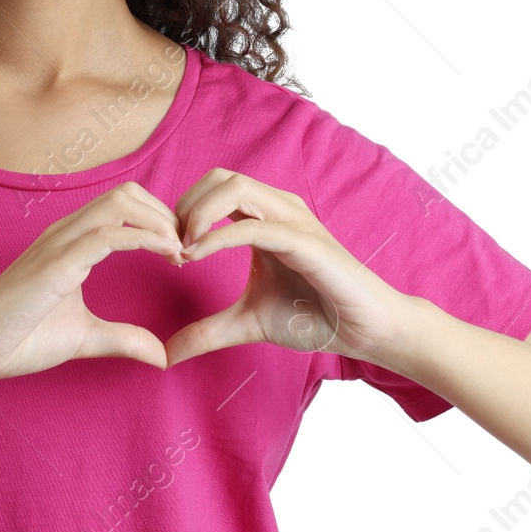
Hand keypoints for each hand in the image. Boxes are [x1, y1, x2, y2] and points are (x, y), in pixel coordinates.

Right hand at [0, 182, 184, 385]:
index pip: (124, 206)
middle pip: (128, 193)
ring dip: (161, 222)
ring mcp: (59, 244)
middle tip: (187, 250)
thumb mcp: (84, 338)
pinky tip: (167, 255)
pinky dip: (146, 239)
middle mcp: (65, 233)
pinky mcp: (56, 265)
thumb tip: (161, 355)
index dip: (159, 221)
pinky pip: (109, 235)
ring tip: (180, 252)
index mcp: (70, 242)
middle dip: (166, 214)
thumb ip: (123, 339)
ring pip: (121, 204)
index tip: (181, 254)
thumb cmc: (17, 339)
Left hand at [163, 167, 419, 368]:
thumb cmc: (315, 317)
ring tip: (181, 249)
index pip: (214, 188)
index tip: (166, 251)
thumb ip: (207, 332)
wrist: (364, 330)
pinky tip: (195, 257)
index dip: (183, 211)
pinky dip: (218, 237)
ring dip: (198, 213)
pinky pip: (253, 226)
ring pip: (234, 187)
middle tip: (169, 246)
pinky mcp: (304, 241)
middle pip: (219, 177)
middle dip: (185, 205)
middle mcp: (278, 209)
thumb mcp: (248, 323)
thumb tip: (167, 354)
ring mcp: (293, 220)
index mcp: (264, 218)